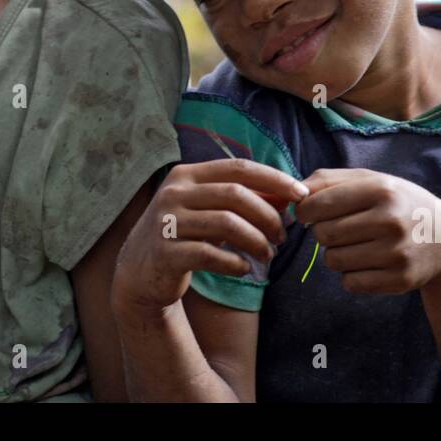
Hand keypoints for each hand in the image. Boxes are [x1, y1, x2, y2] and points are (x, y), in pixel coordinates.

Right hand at [112, 159, 308, 318]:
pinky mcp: (165, 252)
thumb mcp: (209, 211)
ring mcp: (166, 221)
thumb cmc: (184, 236)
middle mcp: (174, 193)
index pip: (238, 168)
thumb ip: (243, 200)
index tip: (301, 193)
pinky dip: (234, 262)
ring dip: (256, 241)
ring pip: (226, 223)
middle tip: (282, 236)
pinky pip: (210, 254)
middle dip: (267, 215)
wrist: (139, 272)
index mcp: (187, 175)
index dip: (273, 179)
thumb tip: (289, 194)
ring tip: (267, 254)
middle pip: (235, 194)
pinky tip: (244, 269)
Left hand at [295, 168, 440, 294]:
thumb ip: (329, 180)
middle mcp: (390, 220)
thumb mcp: (371, 181)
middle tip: (341, 229)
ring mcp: (396, 252)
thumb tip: (294, 193)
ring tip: (357, 245)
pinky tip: (369, 263)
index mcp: (381, 189)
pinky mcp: (399, 280)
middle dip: (324, 233)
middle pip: (323, 234)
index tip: (310, 213)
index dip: (305, 211)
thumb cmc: (398, 204)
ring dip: (337, 254)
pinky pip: (350, 283)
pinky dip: (351, 275)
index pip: (318, 204)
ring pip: (333, 260)